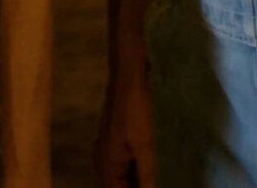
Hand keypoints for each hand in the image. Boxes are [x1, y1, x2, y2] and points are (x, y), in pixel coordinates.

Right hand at [92, 72, 157, 187]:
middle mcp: (101, 161)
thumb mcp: (145, 147)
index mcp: (105, 166)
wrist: (127, 80)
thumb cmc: (135, 114)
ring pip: (121, 175)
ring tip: (154, 180)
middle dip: (135, 186)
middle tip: (154, 183)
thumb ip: (147, 176)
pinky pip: (123, 163)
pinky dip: (134, 168)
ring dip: (135, 179)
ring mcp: (106, 150)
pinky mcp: (114, 141)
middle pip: (118, 185)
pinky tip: (148, 167)